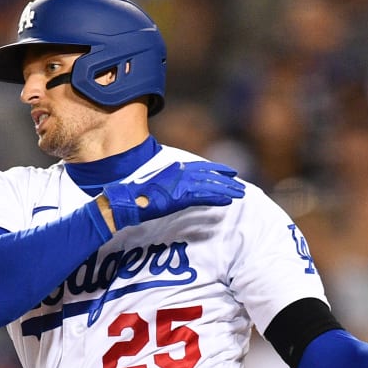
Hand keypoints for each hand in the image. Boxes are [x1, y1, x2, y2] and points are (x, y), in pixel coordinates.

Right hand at [103, 161, 244, 228]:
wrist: (127, 200)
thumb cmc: (137, 195)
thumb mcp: (157, 185)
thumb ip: (170, 183)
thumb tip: (177, 189)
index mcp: (175, 168)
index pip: (201, 167)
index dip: (217, 169)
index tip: (230, 172)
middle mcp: (180, 173)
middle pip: (209, 175)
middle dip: (226, 180)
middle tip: (240, 184)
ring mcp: (181, 184)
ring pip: (210, 185)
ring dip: (227, 189)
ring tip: (240, 194)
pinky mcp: (181, 196)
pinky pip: (204, 196)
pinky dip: (218, 198)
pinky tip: (229, 200)